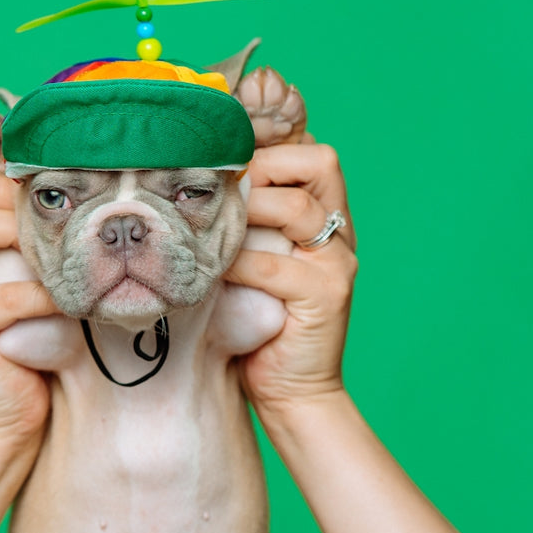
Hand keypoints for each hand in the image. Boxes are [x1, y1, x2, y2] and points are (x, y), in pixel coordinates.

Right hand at [0, 174, 59, 440]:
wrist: (6, 422)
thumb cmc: (32, 349)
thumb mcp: (32, 290)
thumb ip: (36, 253)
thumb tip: (84, 206)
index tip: (46, 199)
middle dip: (3, 201)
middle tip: (51, 223)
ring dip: (13, 234)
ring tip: (52, 254)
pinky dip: (38, 294)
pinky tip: (66, 302)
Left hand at [225, 142, 358, 420]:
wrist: (292, 390)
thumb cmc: (260, 319)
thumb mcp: (255, 257)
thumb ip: (245, 221)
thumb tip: (192, 177)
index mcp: (328, 215)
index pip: (312, 151)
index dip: (271, 142)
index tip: (225, 153)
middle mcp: (341, 231)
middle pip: (320, 162)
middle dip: (263, 166)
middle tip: (221, 187)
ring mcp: (338, 262)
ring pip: (297, 208)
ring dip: (246, 210)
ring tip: (212, 224)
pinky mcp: (326, 296)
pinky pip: (275, 265)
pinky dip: (237, 263)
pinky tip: (212, 271)